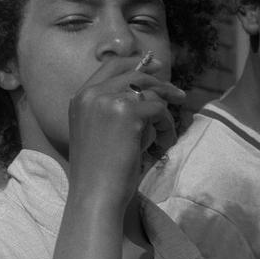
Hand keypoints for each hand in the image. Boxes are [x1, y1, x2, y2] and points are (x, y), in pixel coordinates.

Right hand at [67, 55, 183, 205]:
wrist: (94, 194)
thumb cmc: (98, 173)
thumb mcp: (98, 132)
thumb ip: (113, 110)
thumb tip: (148, 94)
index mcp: (80, 98)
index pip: (111, 66)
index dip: (136, 64)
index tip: (157, 67)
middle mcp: (91, 94)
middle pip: (134, 74)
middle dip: (160, 83)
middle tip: (178, 94)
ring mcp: (108, 100)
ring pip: (150, 93)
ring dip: (164, 114)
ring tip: (165, 135)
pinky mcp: (128, 112)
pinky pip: (159, 109)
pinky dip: (166, 126)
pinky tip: (163, 143)